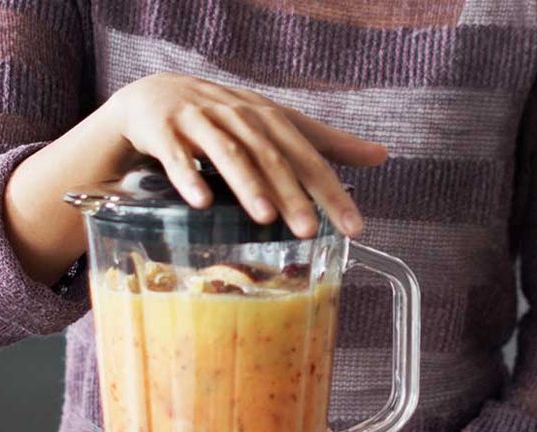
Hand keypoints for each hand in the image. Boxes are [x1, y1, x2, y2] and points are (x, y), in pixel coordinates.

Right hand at [3, 72, 387, 282]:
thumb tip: (382, 156)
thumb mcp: (276, 127)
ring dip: (246, 184)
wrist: (154, 96)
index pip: (308, 156)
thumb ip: (325, 144)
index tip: (353, 227)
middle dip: (291, 193)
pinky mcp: (163, 131)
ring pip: (227, 153)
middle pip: (271, 156)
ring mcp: (199, 121)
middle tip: (308, 230)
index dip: (331, 192)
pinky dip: (188, 176)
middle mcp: (239, 116)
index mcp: (271, 119)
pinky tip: (201, 202)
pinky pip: (175, 156)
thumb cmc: (226, 119)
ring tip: (264, 217)